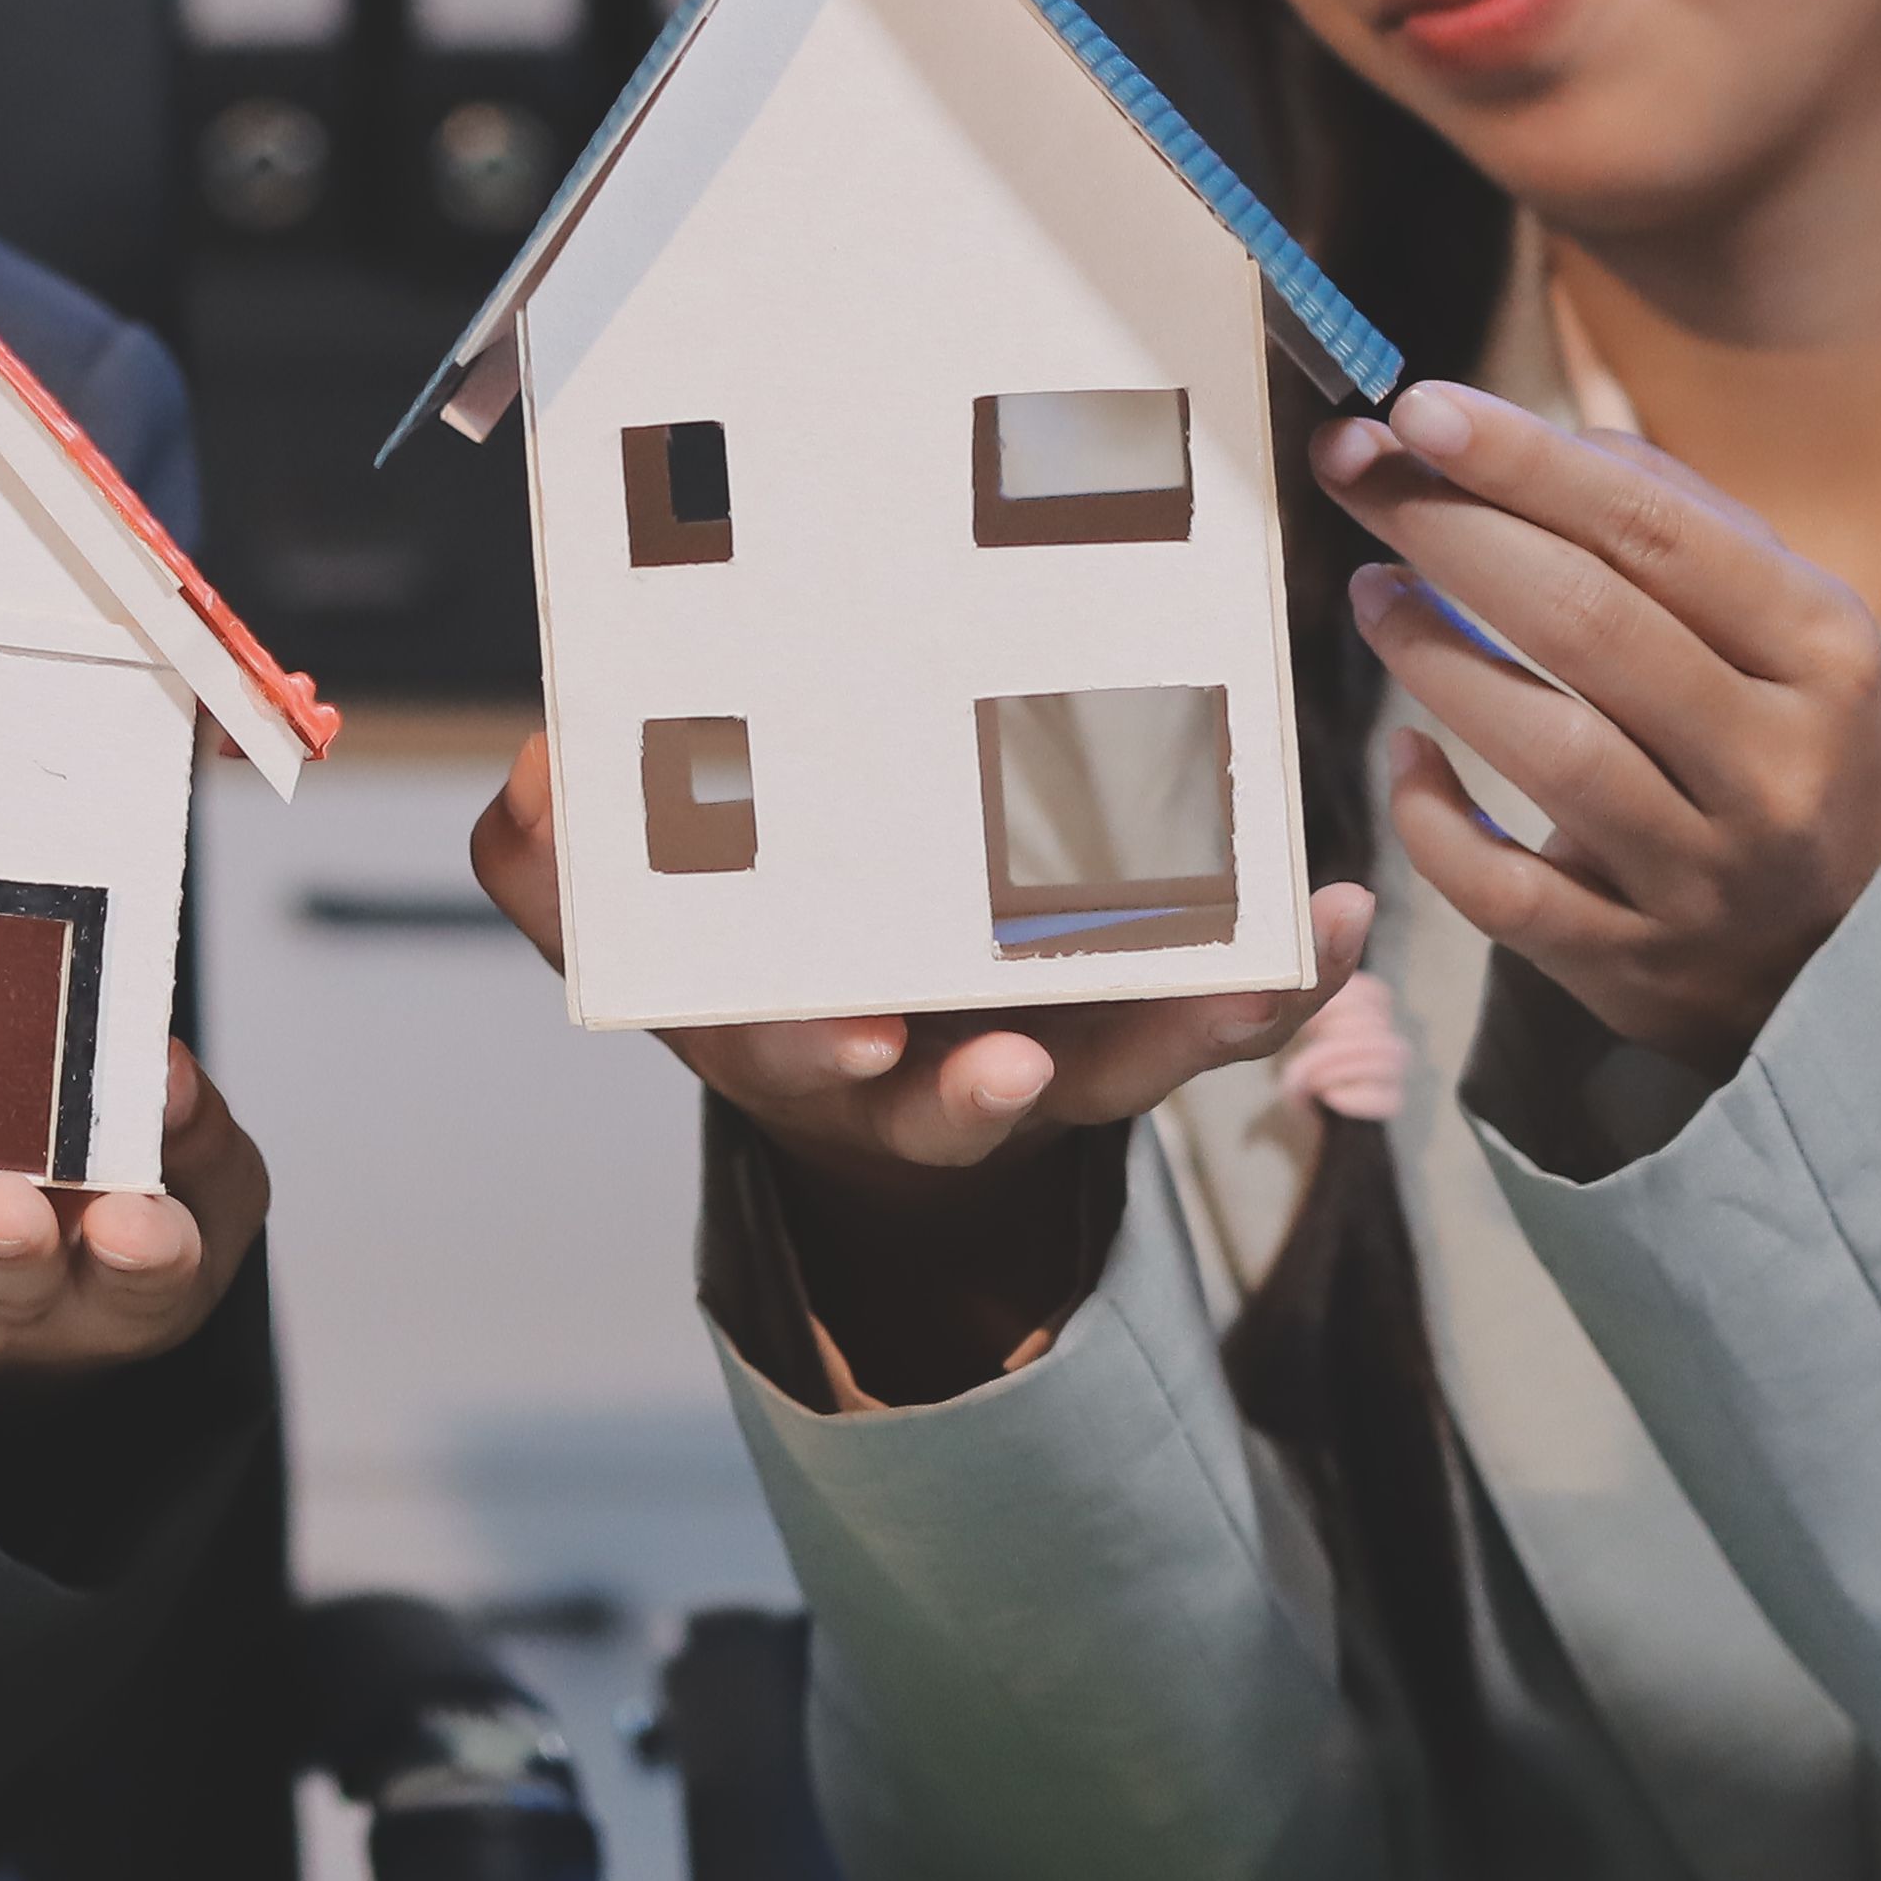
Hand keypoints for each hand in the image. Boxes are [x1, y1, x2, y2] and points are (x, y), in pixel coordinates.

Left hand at [0, 1047, 265, 1379]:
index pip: (145, 1279)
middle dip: (6, 1244)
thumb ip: (189, 1132)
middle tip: (2, 1207)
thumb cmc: (116, 1207)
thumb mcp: (195, 1180)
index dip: (140, 1253)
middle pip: (13, 1282)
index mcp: (126, 1285)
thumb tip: (164, 1066)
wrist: (16, 1264)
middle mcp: (19, 1303)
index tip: (132, 1222)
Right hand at [470, 730, 1374, 1200]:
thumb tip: (542, 776)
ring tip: (1258, 962)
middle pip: (965, 1104)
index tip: (851, 1037)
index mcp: (792, 1043)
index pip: (789, 1060)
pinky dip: (1283, 976)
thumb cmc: (756, 954)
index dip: (817, 1053)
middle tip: (1013, 1063)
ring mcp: (1044, 1054)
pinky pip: (1219, 1012)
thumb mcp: (634, 927)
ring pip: (1123, 1064)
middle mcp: (924, 1072)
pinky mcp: (1136, 1019)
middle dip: (989, 1088)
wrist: (875, 1048)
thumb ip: (559, 862)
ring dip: (1186, 1027)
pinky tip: (1337, 912)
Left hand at [1318, 380, 1880, 1077]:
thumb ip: (1671, 517)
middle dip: (1450, 530)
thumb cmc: (1782, 735)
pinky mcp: (1633, 963)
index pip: (1654, 532)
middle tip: (1355, 470)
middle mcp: (1776, 764)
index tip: (1418, 407)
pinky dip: (1433, 817)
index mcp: (1825, 653)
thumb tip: (1526, 437)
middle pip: (1585, 623)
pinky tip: (1404, 756)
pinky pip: (1501, 890)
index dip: (1525, 462)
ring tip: (1370, 589)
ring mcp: (1707, 876)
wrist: (1850, 949)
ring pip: (1544, 749)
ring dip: (1431, 654)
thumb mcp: (1785, 623)